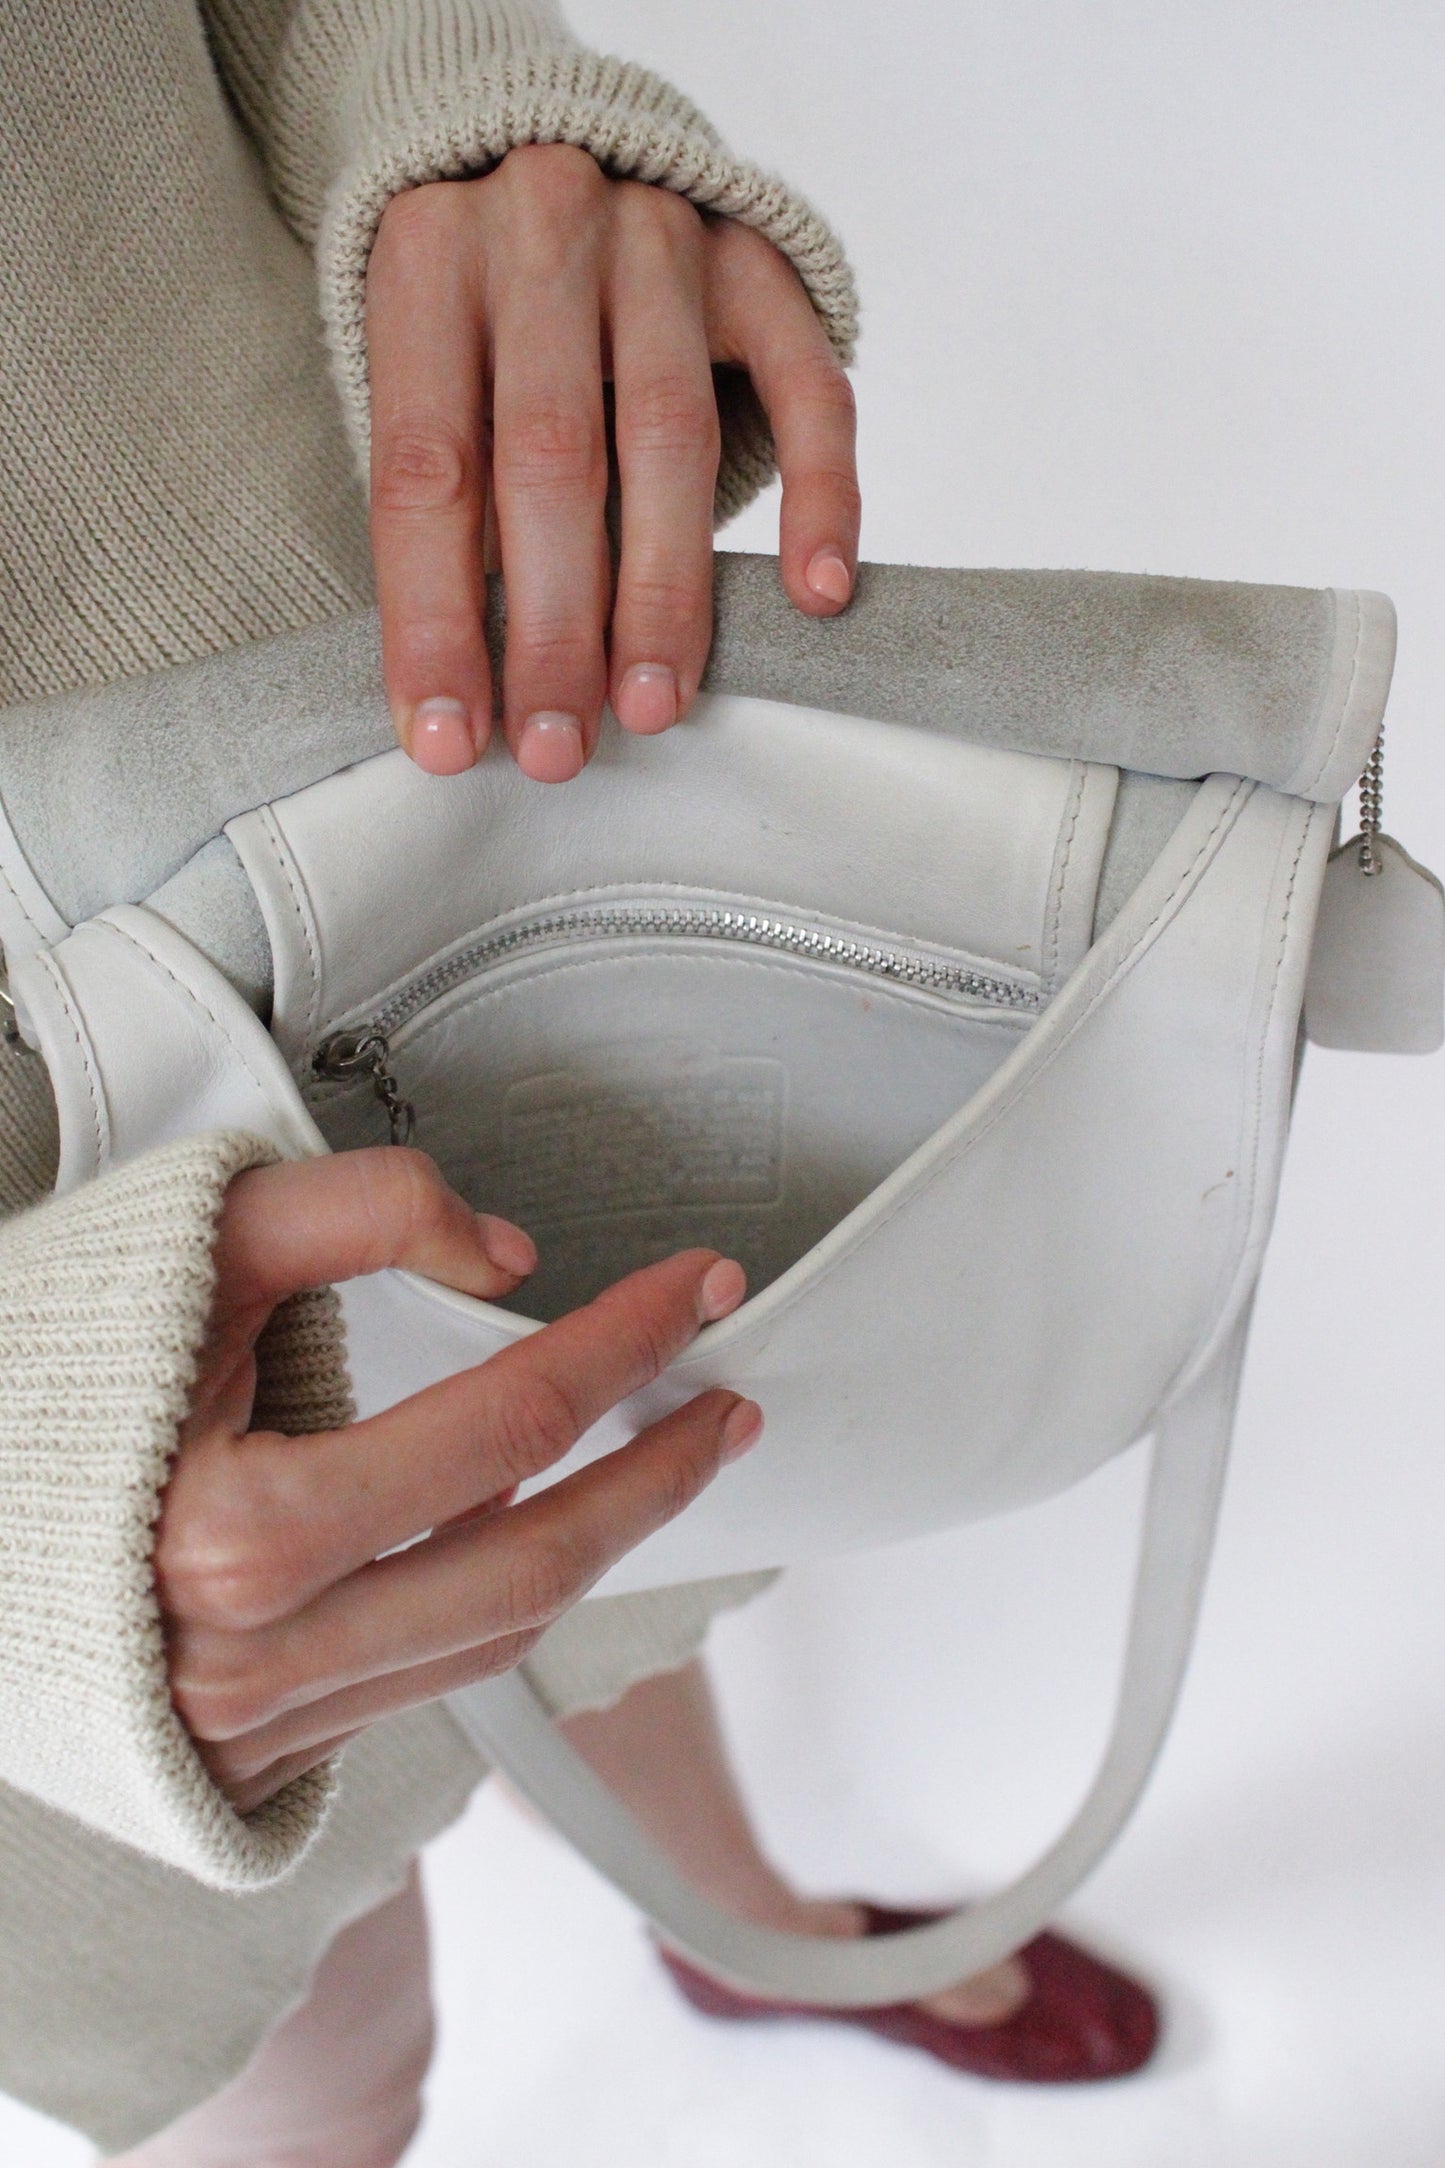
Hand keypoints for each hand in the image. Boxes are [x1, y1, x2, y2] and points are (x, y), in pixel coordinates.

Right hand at [156, 1150, 758, 1811]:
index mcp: (234, 1533)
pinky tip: (533, 1531)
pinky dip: (500, 1602)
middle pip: (532, 1563)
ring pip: (490, 1639)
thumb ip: (356, 1209)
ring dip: (601, 1546)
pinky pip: (425, 1680)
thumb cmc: (41, 1377)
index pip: (505, 1422)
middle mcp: (252, 1654)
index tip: (694, 1288)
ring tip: (666, 1465)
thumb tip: (504, 1256)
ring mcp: (258, 1720)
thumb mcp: (186, 1243)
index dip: (626, 1343)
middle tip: (726, 1402)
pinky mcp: (258, 1749)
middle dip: (657, 1476)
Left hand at [365, 144, 859, 781]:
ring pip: (667, 433)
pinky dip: (819, 497)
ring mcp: (664, 237)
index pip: (426, 470)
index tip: (451, 740)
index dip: (435, 618)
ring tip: (654, 704)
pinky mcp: (764, 263)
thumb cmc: (483, 303)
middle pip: (549, 456)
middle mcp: (542, 228)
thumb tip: (464, 693)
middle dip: (554, 625)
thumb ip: (448, 503)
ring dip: (664, 589)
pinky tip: (816, 595)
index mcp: (426, 263)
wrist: (566, 140)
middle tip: (559, 746)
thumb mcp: (424, 369)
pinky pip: (808, 388)